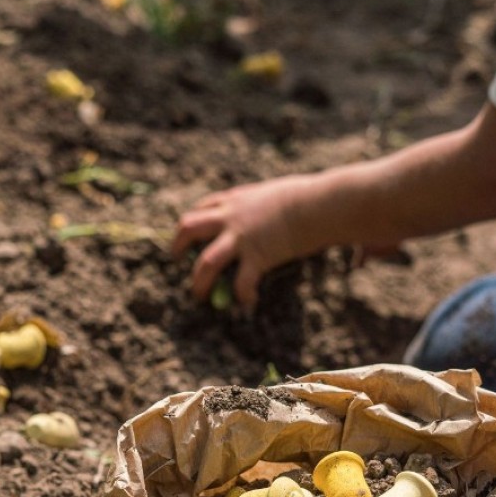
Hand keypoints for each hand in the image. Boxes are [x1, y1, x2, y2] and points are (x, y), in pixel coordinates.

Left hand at [172, 174, 319, 310]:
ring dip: (199, 281)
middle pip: (189, 228)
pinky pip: (242, 282)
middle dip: (178, 246)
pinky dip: (243, 295)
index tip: (190, 235)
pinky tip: (249, 303)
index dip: (193, 223)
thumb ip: (265, 204)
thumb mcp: (277, 194)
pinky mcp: (257, 257)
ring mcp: (241, 238)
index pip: (203, 207)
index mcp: (236, 199)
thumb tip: (272, 211)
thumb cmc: (309, 196)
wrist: (319, 204)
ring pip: (206, 262)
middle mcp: (231, 217)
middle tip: (176, 260)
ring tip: (198, 295)